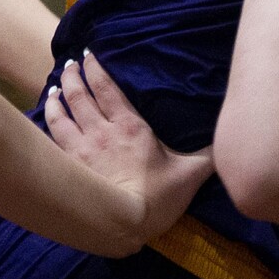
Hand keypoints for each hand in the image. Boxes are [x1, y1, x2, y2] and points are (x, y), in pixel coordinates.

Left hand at [46, 53, 214, 244]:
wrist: (121, 224)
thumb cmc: (157, 197)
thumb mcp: (191, 173)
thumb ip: (209, 154)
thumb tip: (232, 139)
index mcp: (131, 126)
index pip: (108, 88)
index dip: (97, 69)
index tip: (89, 54)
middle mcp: (103, 130)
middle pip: (83, 95)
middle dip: (75, 75)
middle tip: (71, 63)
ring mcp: (83, 147)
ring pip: (65, 112)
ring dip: (59, 94)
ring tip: (56, 83)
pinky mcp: (70, 164)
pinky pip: (54, 133)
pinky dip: (49, 117)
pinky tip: (47, 110)